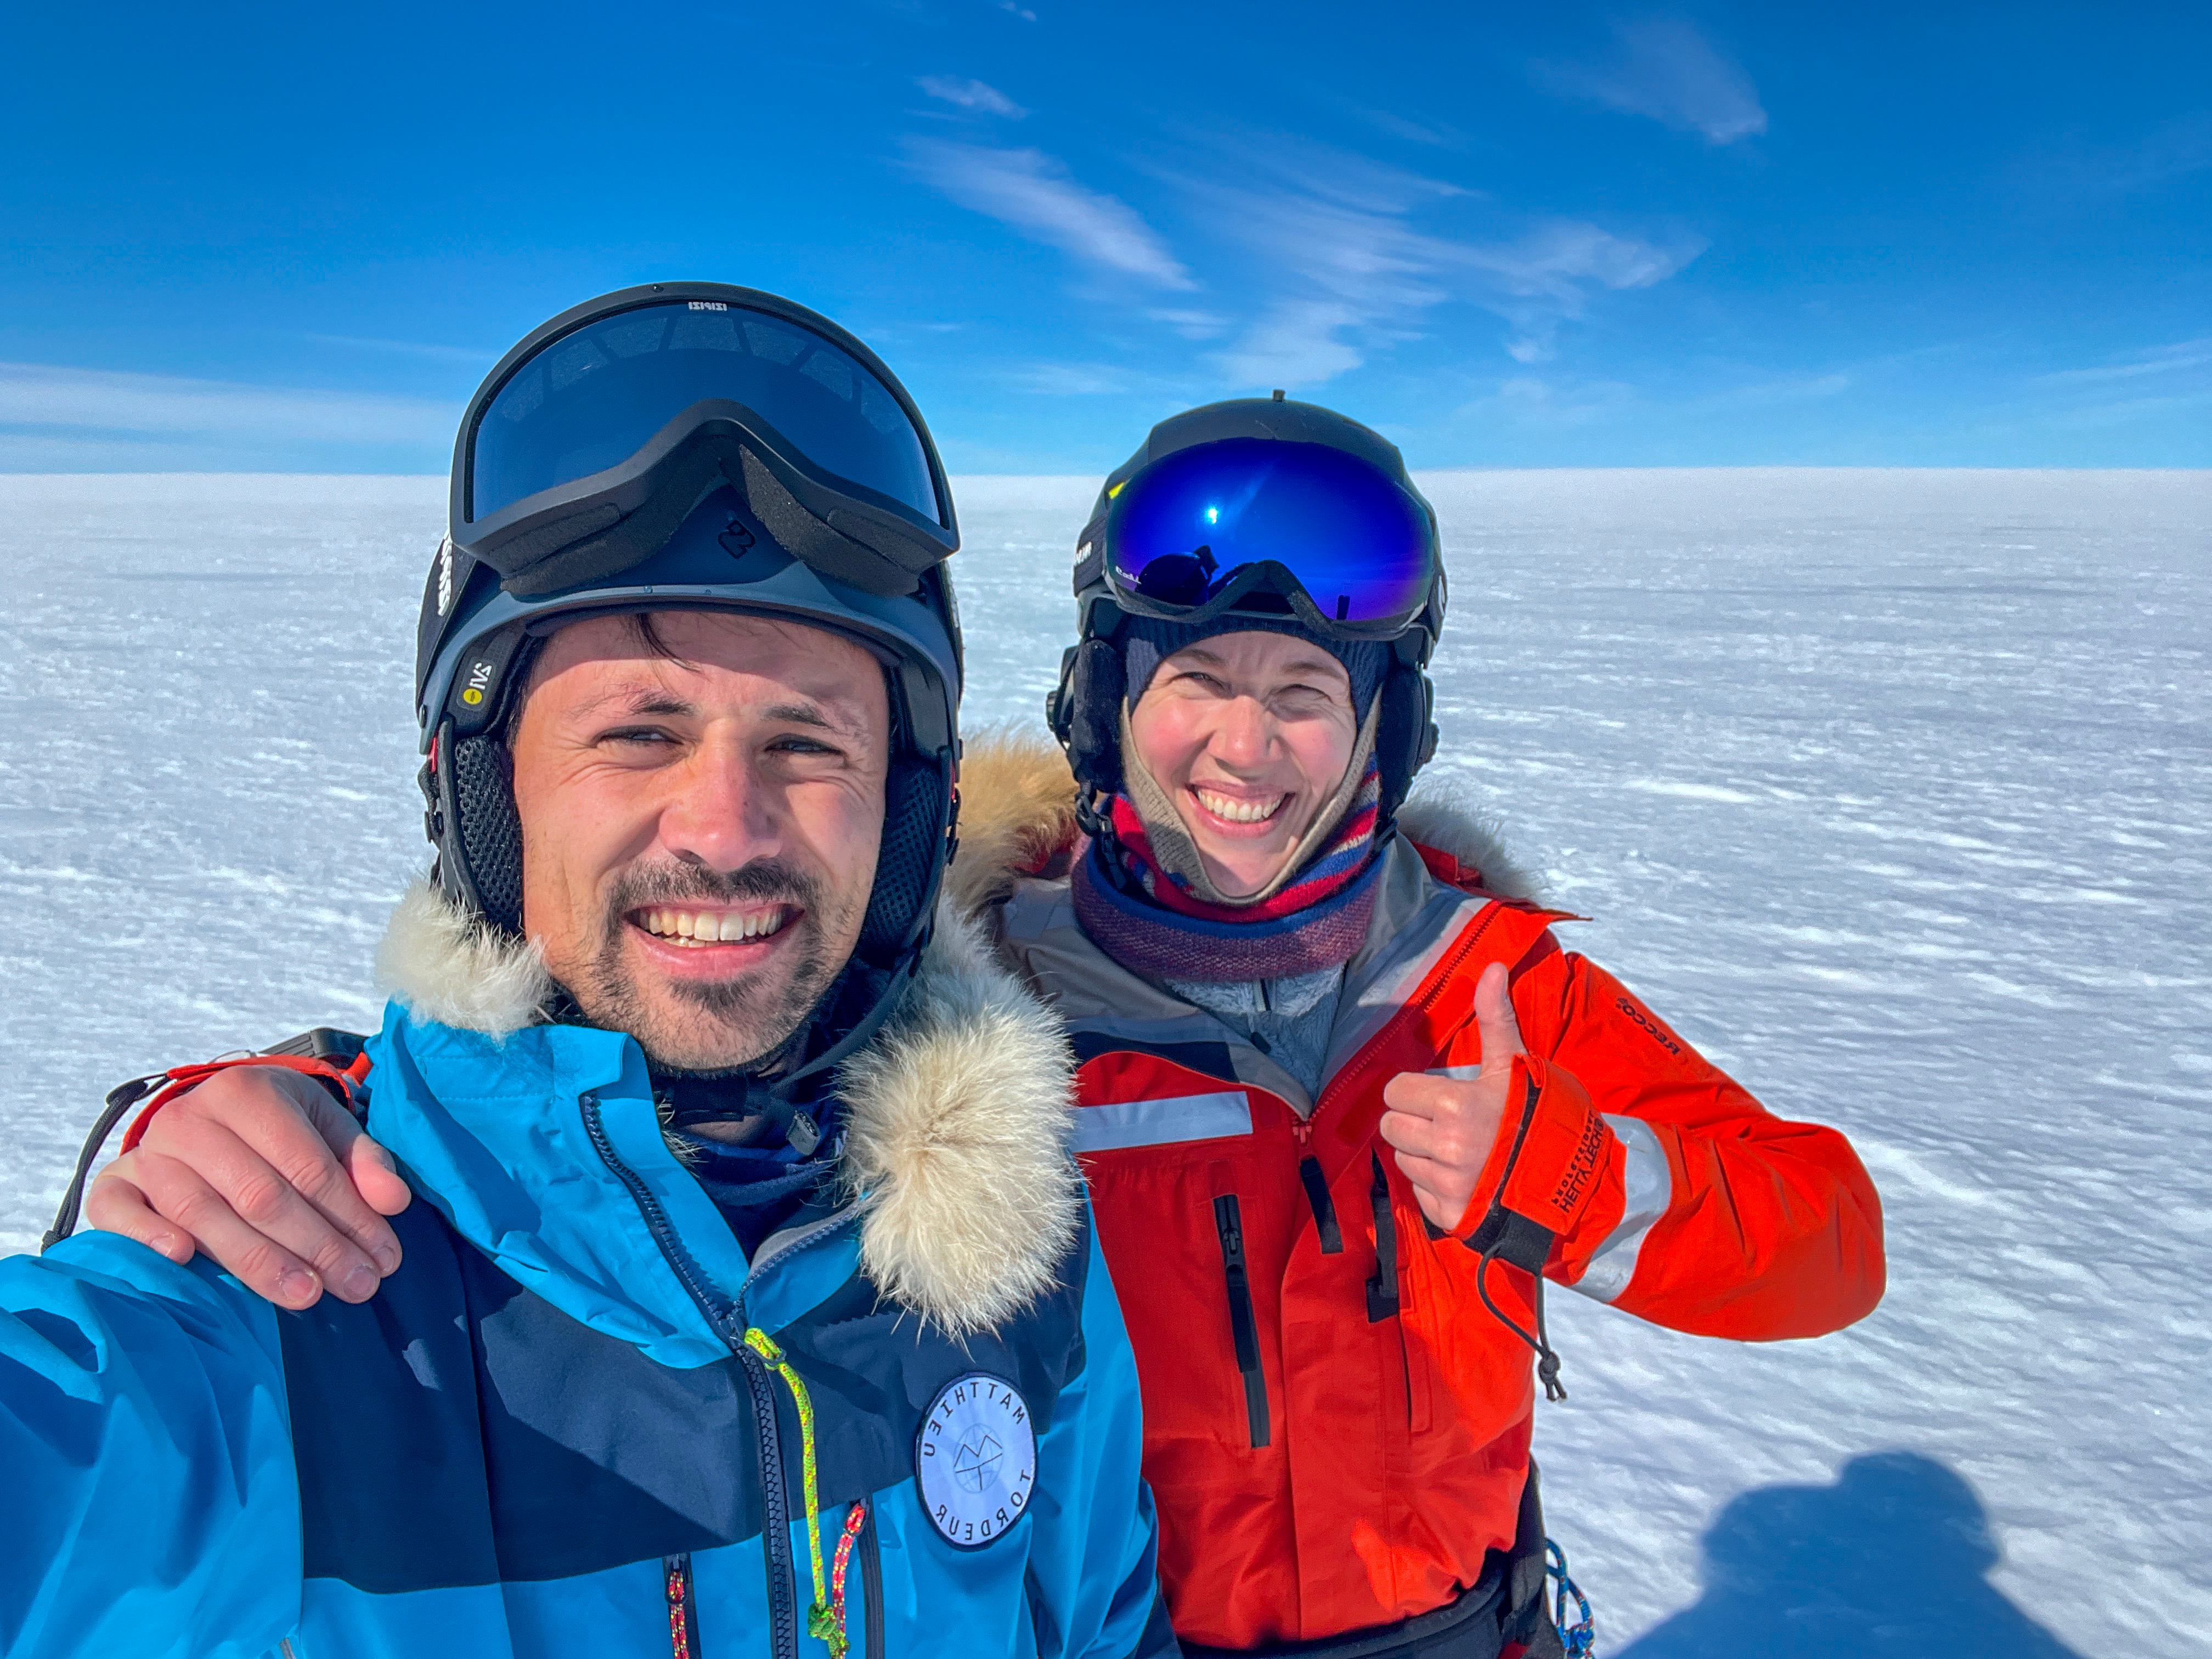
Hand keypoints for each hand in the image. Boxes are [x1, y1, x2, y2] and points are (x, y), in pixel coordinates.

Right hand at [85, 1065, 412, 1308]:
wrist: (200, 1119)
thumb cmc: (275, 1130)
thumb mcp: (325, 1128)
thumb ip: (362, 1162)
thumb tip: (394, 1201)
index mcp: (247, 1093)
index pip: (307, 1165)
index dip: (350, 1216)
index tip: (384, 1258)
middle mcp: (191, 1120)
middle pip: (260, 1194)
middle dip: (316, 1246)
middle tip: (358, 1286)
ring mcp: (147, 1153)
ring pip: (201, 1212)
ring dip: (257, 1261)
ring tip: (307, 1295)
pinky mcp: (114, 1186)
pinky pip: (118, 1213)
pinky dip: (147, 1236)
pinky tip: (183, 1261)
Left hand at [1377, 961, 1525, 1233]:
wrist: (1577, 1182)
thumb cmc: (1542, 1117)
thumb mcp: (1517, 1066)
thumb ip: (1496, 1019)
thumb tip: (1491, 966)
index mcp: (1454, 1106)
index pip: (1394, 1092)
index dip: (1414, 1091)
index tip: (1439, 1095)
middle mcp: (1445, 1149)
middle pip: (1390, 1127)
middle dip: (1412, 1121)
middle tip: (1446, 1121)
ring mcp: (1446, 1186)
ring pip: (1402, 1159)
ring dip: (1422, 1153)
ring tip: (1460, 1149)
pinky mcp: (1448, 1217)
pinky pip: (1418, 1192)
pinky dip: (1435, 1186)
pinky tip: (1466, 1177)